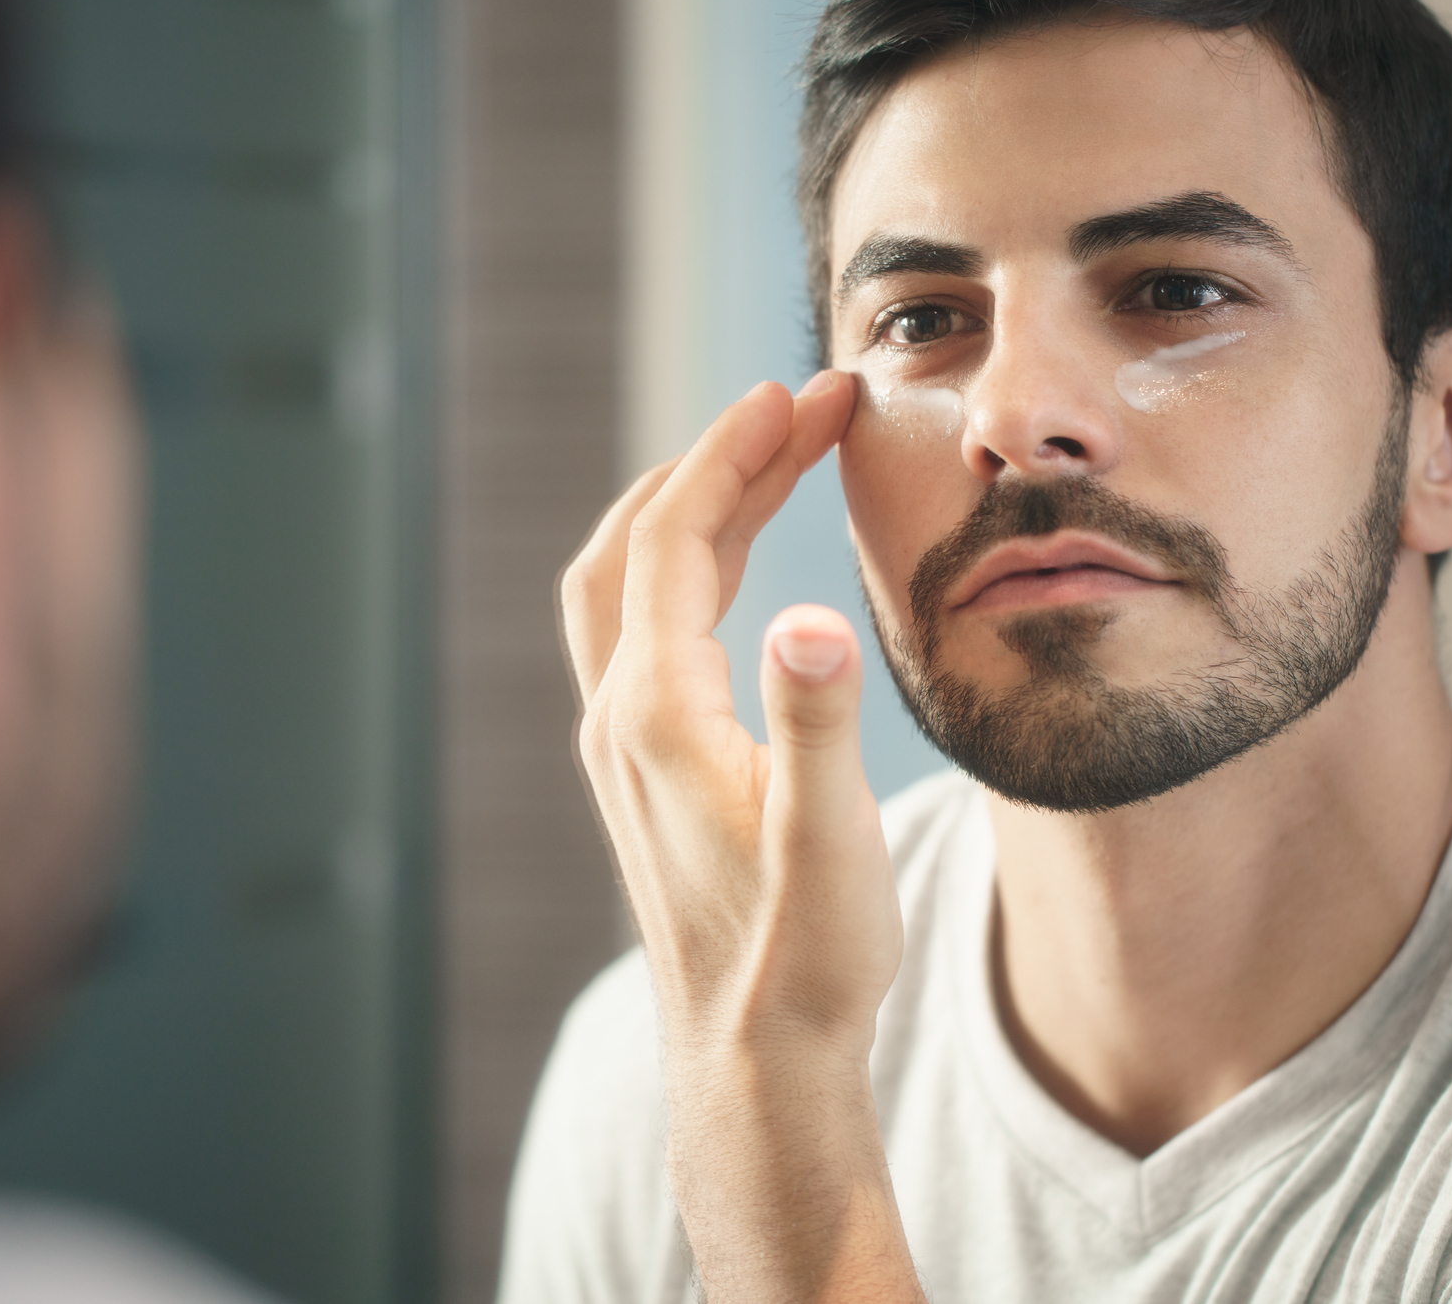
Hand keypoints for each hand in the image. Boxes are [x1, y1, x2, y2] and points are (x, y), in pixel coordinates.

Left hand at [560, 370, 923, 1301]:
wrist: (752, 1060)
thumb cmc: (803, 960)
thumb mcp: (832, 844)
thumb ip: (817, 728)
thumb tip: (810, 619)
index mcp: (658, 714)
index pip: (680, 537)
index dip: (741, 450)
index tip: (806, 391)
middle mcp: (620, 719)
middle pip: (640, 545)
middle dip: (715, 460)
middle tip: (798, 407)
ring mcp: (621, 747)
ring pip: (625, 585)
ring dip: (688, 509)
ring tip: (768, 459)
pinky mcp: (641, 772)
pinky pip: (638, 630)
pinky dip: (679, 567)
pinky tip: (731, 568)